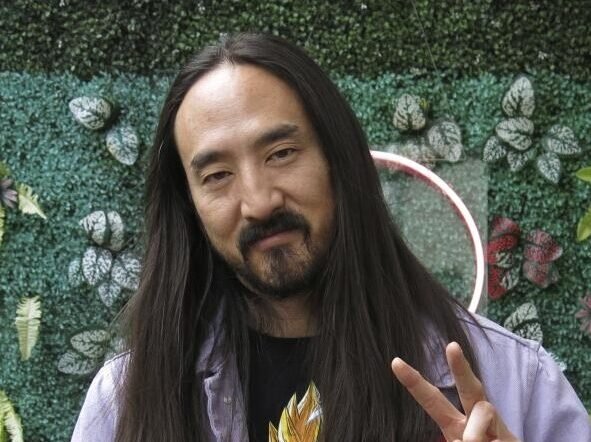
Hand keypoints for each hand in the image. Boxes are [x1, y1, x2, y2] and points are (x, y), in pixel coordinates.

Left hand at [391, 342, 519, 441]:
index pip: (432, 400)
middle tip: (452, 346)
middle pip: (470, 387)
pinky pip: (497, 438)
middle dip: (460, 367)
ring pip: (484, 409)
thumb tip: (460, 441)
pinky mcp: (513, 437)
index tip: (395, 362)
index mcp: (454, 423)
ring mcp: (497, 425)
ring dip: (475, 432)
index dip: (414, 382)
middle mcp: (475, 418)